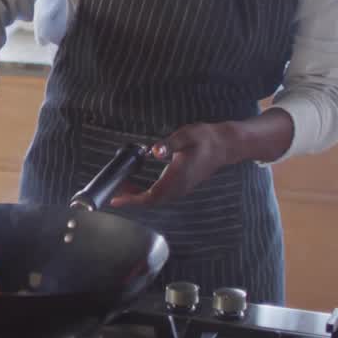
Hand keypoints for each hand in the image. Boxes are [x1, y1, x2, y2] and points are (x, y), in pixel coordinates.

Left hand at [109, 122, 236, 207]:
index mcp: (178, 177)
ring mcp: (182, 188)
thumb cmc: (205, 139)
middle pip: (151, 201)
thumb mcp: (186, 136)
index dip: (133, 200)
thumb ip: (169, 144)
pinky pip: (161, 195)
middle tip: (114, 191)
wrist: (224, 145)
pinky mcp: (182, 186)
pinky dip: (145, 193)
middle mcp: (180, 187)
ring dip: (137, 196)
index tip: (117, 199)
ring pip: (156, 199)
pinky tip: (136, 183)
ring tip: (121, 187)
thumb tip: (155, 151)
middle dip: (131, 198)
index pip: (152, 196)